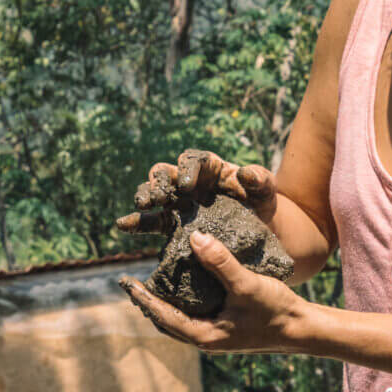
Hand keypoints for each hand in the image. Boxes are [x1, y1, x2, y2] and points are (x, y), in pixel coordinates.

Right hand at [115, 148, 276, 235]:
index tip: (187, 185)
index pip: (192, 160)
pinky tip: (124, 225)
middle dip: (160, 182)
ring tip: (143, 205)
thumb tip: (246, 172)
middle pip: (166, 173)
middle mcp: (190, 181)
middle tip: (160, 196)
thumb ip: (261, 179)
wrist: (261, 231)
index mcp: (209, 168)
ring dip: (146, 196)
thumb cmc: (263, 204)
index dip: (187, 169)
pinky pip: (151, 220)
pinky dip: (137, 222)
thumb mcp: (267, 190)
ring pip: (155, 193)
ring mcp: (179, 202)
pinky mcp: (173, 223)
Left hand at [118, 229, 304, 354]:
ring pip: (181, 319)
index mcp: (203, 335)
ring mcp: (216, 334)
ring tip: (156, 280)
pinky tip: (189, 283)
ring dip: (167, 302)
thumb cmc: (276, 311)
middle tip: (134, 282)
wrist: (303, 329)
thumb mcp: (247, 284)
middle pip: (166, 321)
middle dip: (149, 302)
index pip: (161, 316)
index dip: (142, 299)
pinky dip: (186, 300)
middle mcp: (206, 338)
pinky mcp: (227, 327)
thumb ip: (221, 262)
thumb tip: (194, 238)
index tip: (124, 283)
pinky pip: (197, 313)